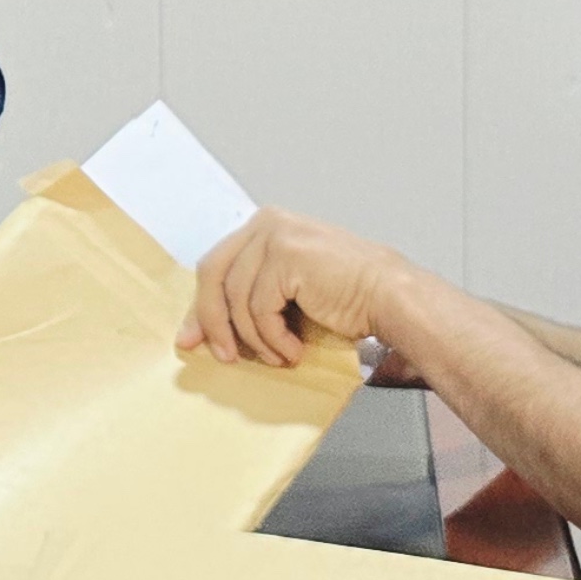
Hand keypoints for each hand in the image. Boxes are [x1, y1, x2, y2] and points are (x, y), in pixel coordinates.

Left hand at [181, 208, 406, 367]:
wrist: (389, 296)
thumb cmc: (343, 297)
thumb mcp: (284, 292)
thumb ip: (246, 297)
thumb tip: (194, 332)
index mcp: (262, 226)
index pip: (215, 266)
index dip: (200, 306)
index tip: (191, 340)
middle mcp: (265, 223)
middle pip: (212, 276)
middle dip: (213, 321)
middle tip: (223, 356)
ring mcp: (275, 236)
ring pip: (237, 299)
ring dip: (255, 338)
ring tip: (279, 356)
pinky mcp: (286, 256)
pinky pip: (260, 309)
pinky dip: (273, 338)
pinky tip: (294, 350)